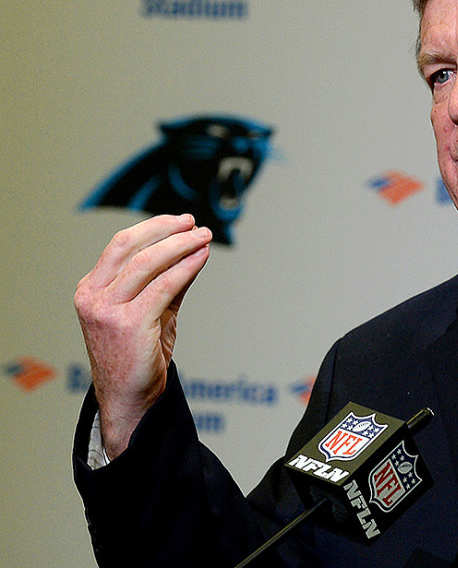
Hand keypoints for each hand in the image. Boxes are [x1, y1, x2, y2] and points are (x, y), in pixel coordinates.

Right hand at [74, 214, 212, 457]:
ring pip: (147, 262)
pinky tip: (201, 258)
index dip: (154, 228)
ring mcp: (107, 310)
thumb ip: (168, 281)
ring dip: (180, 245)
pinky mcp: (129, 324)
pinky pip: (163, 286)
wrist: (130, 398)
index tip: (182, 222)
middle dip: (166, 230)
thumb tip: (192, 250)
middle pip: (130, 246)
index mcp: (90, 289)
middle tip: (195, 224)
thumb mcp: (153, 311)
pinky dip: (185, 268)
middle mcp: (93, 297)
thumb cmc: (139, 355)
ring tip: (204, 238)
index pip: (121, 245)